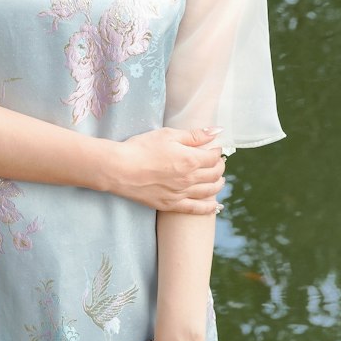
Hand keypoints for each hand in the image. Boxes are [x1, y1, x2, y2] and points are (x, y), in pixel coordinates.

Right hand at [111, 126, 225, 211]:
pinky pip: (195, 209)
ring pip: (208, 192)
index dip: (217, 151)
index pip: (213, 157)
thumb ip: (194, 135)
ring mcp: (181, 194)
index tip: (215, 148)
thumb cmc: (142, 147)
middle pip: (214, 175)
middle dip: (219, 167)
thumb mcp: (168, 134)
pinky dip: (208, 208)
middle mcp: (189, 179)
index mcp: (190, 160)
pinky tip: (214, 206)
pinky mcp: (170, 204)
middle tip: (219, 162)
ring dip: (218, 185)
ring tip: (220, 181)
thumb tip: (217, 131)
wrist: (120, 169)